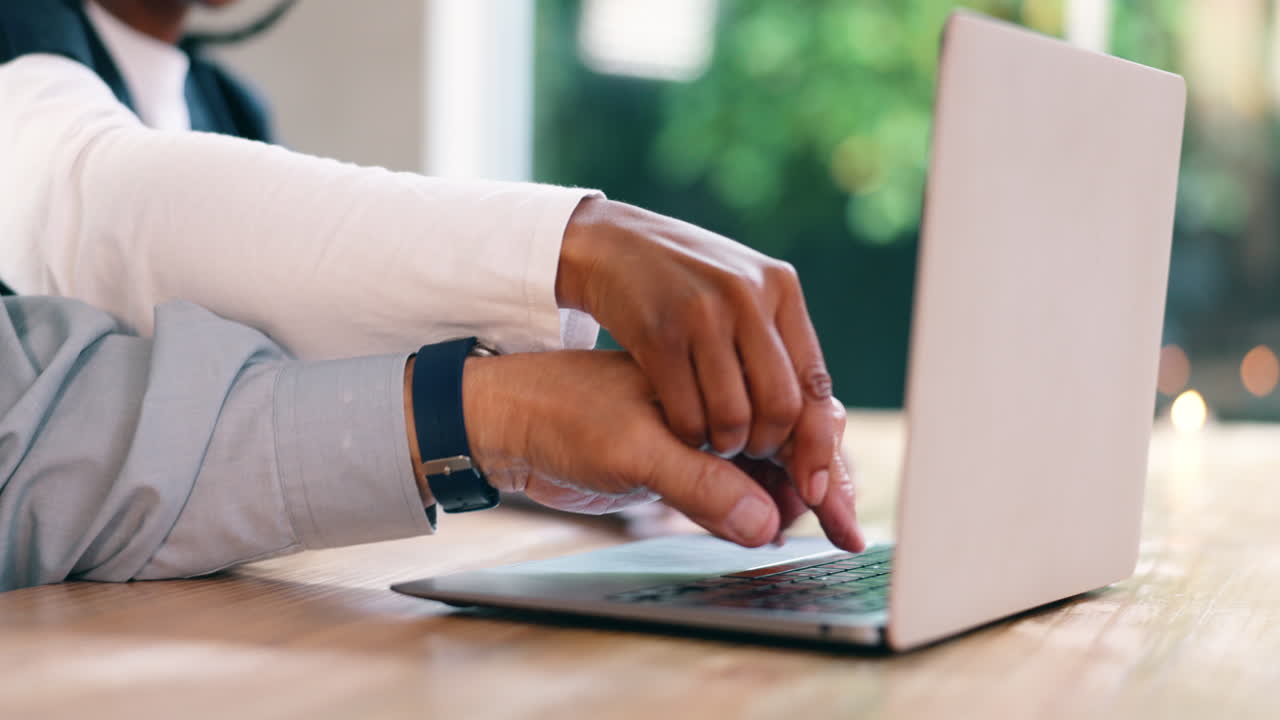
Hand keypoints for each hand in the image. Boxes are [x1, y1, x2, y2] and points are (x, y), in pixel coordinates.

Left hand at [461, 350, 863, 551]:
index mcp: (716, 365)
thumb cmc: (563, 413)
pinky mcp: (685, 459)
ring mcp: (704, 428)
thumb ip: (698, 485)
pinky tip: (772, 527)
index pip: (793, 408)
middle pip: (795, 437)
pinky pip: (739, 485)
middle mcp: (718, 392)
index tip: (832, 503)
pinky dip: (760, 506)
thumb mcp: (632, 448)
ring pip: (772, 466)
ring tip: (818, 532)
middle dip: (825, 482)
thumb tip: (765, 523)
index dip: (822, 456)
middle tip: (845, 531)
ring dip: (795, 497)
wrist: (507, 423)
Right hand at [557, 198, 834, 509]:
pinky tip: (679, 430)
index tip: (815, 487)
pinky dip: (688, 435)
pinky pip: (687, 412)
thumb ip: (778, 343)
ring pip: (733, 417)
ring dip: (724, 445)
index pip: (816, 383)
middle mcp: (748, 297)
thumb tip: (823, 419)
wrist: (610, 243)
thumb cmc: (683, 280)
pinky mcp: (658, 334)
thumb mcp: (741, 290)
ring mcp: (702, 314)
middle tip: (746, 453)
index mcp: (780, 288)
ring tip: (711, 440)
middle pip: (780, 407)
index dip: (818, 444)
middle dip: (766, 447)